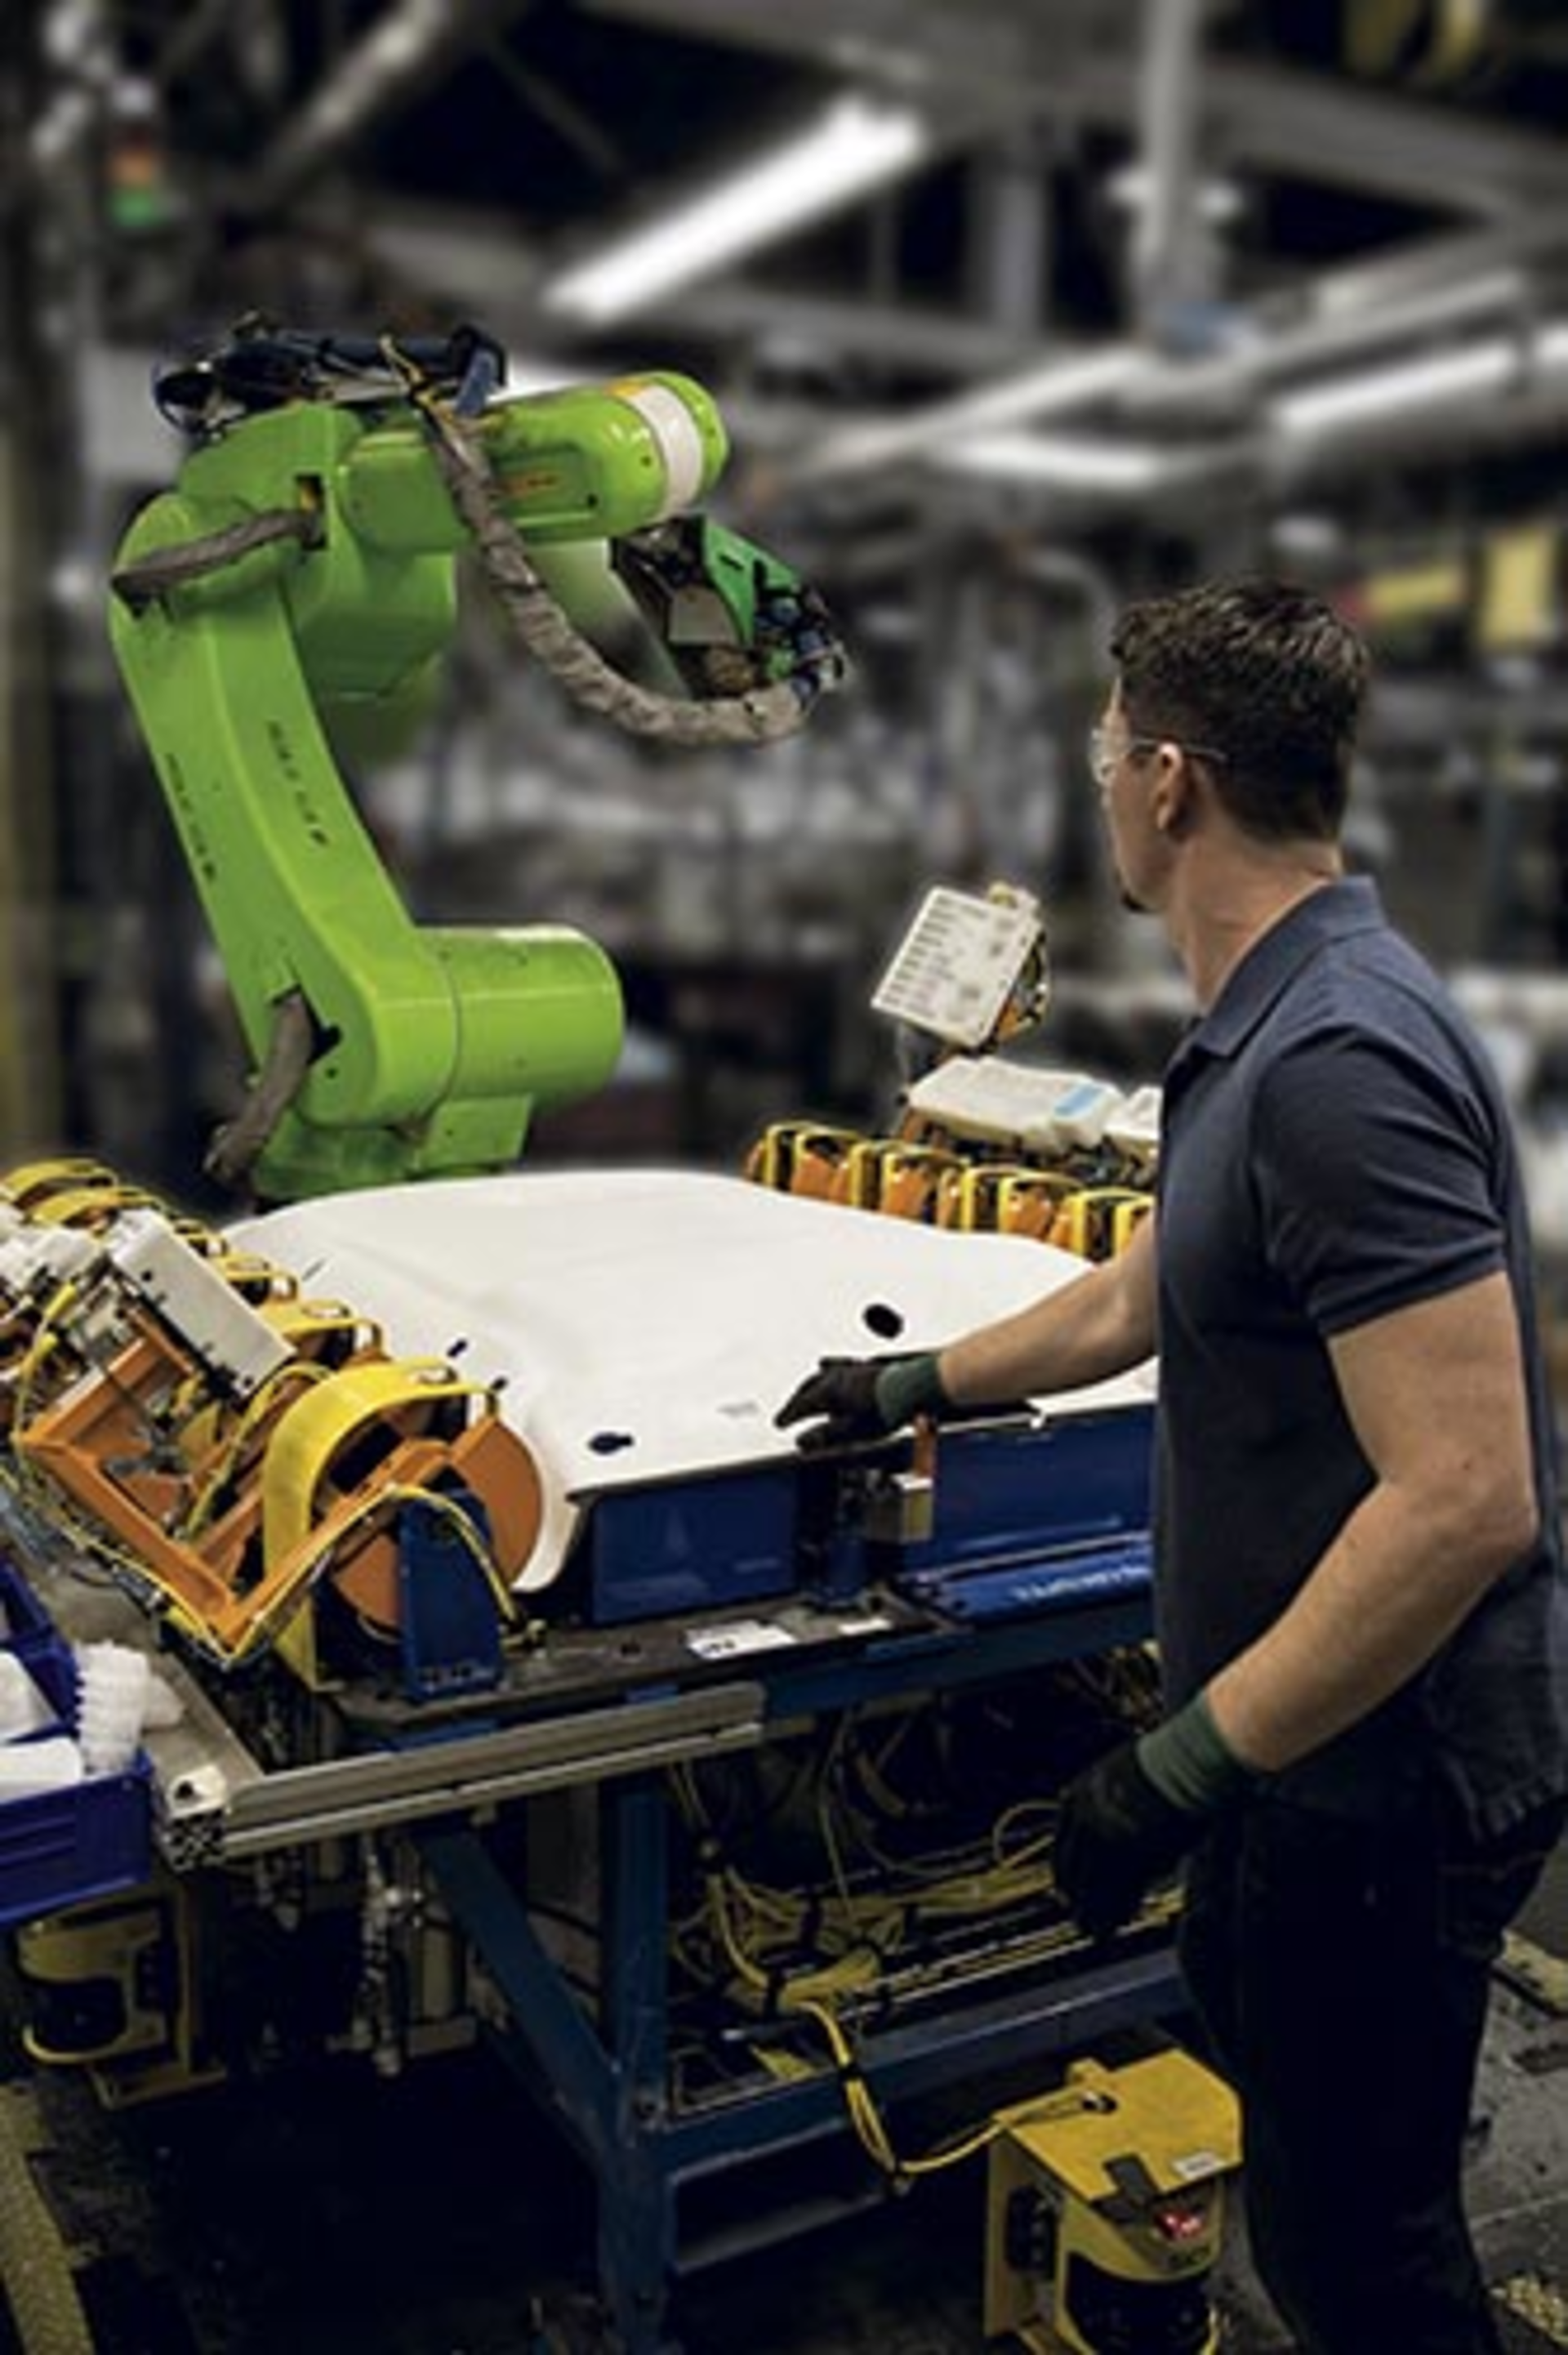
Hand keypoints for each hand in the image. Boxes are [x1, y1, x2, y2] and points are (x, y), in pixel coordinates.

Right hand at [774, 1356, 901, 1451]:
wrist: (914, 1387)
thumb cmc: (886, 1410)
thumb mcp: (853, 1430)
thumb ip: (825, 1436)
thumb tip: (801, 1442)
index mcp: (831, 1391)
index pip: (802, 1405)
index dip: (789, 1415)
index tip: (779, 1424)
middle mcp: (837, 1376)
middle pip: (808, 1387)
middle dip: (795, 1400)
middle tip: (786, 1412)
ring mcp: (852, 1369)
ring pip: (822, 1374)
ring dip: (809, 1385)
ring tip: (804, 1391)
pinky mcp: (865, 1367)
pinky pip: (839, 1366)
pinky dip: (829, 1371)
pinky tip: (829, 1368)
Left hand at [1053, 1738, 1204, 1940]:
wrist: (1187, 1757)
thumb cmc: (1166, 1763)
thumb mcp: (1122, 1777)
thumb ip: (1109, 1804)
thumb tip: (1109, 1832)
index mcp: (1079, 1796)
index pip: (1063, 1845)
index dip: (1064, 1873)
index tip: (1063, 1891)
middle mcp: (1087, 1818)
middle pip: (1073, 1871)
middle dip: (1075, 1898)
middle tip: (1077, 1919)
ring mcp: (1109, 1836)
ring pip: (1093, 1886)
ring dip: (1093, 1913)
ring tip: (1092, 1934)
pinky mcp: (1136, 1852)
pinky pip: (1120, 1890)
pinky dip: (1116, 1911)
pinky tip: (1116, 1925)